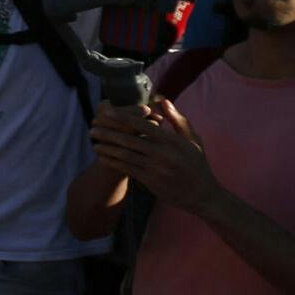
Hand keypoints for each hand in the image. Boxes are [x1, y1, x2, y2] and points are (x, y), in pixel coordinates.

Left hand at [89, 98, 220, 213]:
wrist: (202, 194)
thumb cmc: (196, 163)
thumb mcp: (193, 139)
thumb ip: (177, 120)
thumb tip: (163, 101)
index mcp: (172, 140)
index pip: (143, 125)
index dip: (123, 118)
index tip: (107, 112)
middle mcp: (163, 154)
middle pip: (130, 140)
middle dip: (108, 133)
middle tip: (92, 128)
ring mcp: (156, 169)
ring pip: (126, 155)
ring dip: (107, 148)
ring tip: (93, 143)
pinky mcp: (151, 181)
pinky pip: (128, 169)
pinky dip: (114, 162)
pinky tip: (103, 157)